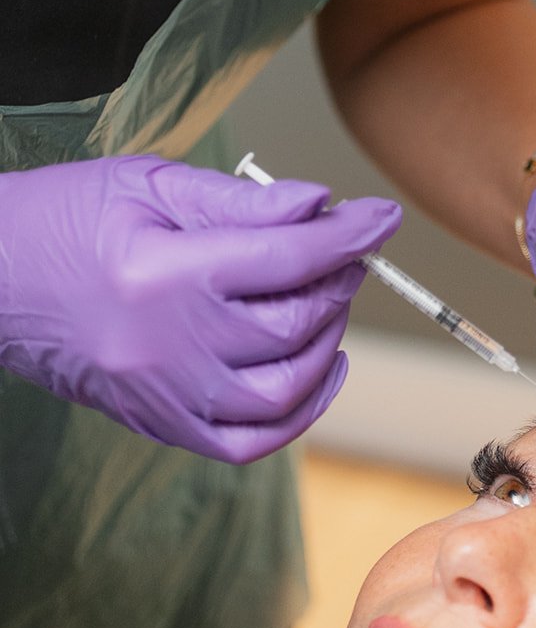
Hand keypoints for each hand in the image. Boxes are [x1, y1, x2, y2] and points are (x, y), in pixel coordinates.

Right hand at [0, 156, 401, 461]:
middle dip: (338, 284)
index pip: (286, 259)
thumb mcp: (146, 185)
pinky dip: (299, 413)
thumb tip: (318, 206)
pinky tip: (321, 370)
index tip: (381, 217)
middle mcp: (166, 346)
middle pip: (293, 327)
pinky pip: (249, 442)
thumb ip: (238, 200)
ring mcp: (163, 395)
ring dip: (327, 345)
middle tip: (345, 252)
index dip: (348, 235)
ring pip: (284, 391)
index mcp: (163, 275)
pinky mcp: (158, 423)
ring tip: (326, 303)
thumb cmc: (62, 220)